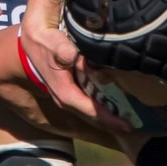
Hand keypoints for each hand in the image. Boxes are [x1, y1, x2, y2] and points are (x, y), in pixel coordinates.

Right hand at [19, 18, 126, 132]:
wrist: (32, 39)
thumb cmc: (44, 41)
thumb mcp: (52, 43)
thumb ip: (63, 51)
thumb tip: (75, 57)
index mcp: (65, 92)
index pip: (90, 110)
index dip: (109, 119)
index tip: (128, 125)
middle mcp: (67, 98)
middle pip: (93, 116)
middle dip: (113, 122)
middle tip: (135, 126)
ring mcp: (69, 95)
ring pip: (92, 111)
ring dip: (109, 115)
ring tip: (130, 118)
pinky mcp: (72, 89)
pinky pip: (91, 102)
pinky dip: (104, 104)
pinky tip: (118, 103)